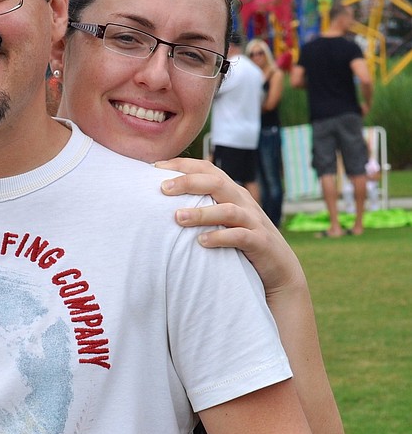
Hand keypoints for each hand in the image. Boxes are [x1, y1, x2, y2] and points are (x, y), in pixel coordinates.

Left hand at [156, 157, 301, 297]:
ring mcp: (253, 221)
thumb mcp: (222, 219)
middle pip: (216, 183)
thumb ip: (202, 207)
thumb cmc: (241, 242)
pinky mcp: (259, 242)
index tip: (155, 168)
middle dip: (188, 182)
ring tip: (178, 217)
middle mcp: (242, 202)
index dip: (182, 165)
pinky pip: (240, 236)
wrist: (279, 268)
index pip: (206, 169)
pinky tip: (201, 242)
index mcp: (231, 192)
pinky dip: (220, 237)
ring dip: (201, 213)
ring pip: (227, 210)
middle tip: (163, 188)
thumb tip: (163, 204)